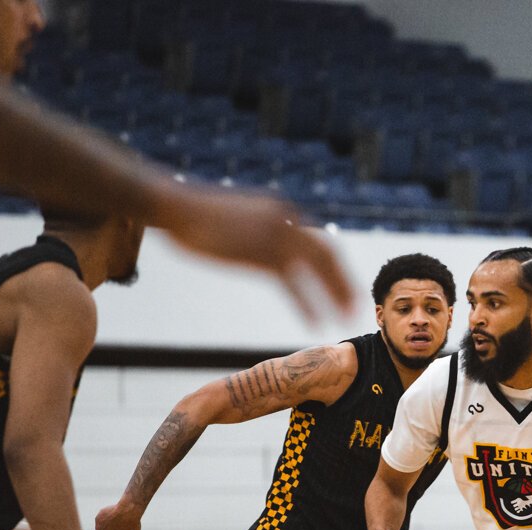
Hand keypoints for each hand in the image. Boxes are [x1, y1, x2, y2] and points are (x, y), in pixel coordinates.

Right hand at [95, 501, 142, 529]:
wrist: (127, 511)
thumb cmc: (133, 526)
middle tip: (121, 524)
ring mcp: (99, 528)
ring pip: (102, 527)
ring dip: (107, 524)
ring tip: (117, 518)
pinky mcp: (97, 519)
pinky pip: (101, 518)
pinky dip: (105, 516)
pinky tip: (113, 513)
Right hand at [160, 186, 353, 319]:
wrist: (174, 204)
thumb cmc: (197, 215)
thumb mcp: (239, 218)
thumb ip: (259, 229)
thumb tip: (263, 245)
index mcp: (282, 211)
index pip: (320, 241)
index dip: (336, 268)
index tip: (346, 287)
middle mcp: (286, 220)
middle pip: (329, 254)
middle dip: (346, 283)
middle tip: (358, 306)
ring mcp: (275, 236)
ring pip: (319, 269)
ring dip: (336, 296)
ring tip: (346, 318)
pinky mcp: (259, 255)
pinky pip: (293, 286)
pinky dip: (309, 305)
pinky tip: (317, 323)